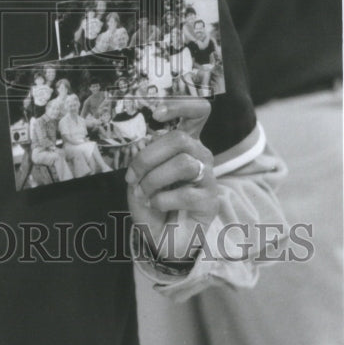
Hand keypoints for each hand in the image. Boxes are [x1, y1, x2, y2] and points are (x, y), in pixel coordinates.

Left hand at [124, 97, 216, 261]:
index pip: (197, 112)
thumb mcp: (140, 176)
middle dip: (148, 158)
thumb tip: (151, 140)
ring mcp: (208, 177)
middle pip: (179, 139)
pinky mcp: (211, 201)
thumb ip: (145, 156)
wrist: (161, 238)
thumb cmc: (151, 203)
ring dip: (154, 180)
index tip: (155, 113)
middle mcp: (199, 155)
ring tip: (144, 194)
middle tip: (132, 177)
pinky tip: (156, 206)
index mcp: (184, 143)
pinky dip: (162, 200)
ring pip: (183, 164)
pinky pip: (187, 193)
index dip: (180, 106)